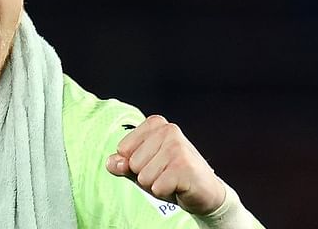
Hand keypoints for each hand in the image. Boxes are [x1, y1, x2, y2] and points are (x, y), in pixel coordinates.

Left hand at [105, 115, 225, 215]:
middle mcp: (168, 130)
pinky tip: (179, 186)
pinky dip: (165, 193)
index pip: (122, 149)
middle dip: (145, 176)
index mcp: (155, 124)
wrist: (205, 191)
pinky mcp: (184, 166)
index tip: (154, 164)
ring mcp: (177, 147)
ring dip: (155, 185)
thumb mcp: (142, 168)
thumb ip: (123, 164)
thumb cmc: (172, 176)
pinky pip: (156, 188)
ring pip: (143, 177)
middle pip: (133, 164)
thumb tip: (112, 162)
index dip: (134, 164)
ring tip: (171, 180)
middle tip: (165, 174)